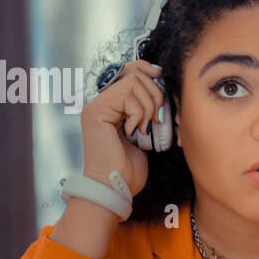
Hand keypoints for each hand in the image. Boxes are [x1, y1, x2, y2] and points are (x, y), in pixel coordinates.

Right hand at [80, 58, 160, 195]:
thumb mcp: (145, 134)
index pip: (130, 71)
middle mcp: (101, 102)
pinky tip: (134, 131)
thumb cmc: (129, 168)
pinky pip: (127, 96)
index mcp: (112, 105)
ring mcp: (96, 106)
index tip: (163, 82)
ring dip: (148, 106)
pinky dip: (138, 113)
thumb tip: (163, 89)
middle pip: (135, 74)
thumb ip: (148, 111)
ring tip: (145, 127)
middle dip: (154, 95)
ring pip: (133, 82)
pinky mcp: (95, 112)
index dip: (149, 71)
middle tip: (155, 120)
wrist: (116, 187)